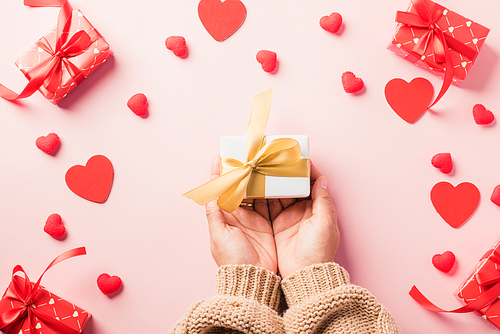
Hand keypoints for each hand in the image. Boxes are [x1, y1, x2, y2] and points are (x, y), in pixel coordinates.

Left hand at [205, 155, 277, 273]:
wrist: (254, 278)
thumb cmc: (232, 258)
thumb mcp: (220, 236)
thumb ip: (214, 213)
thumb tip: (208, 192)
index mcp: (224, 215)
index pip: (219, 189)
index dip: (219, 173)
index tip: (220, 156)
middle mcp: (238, 214)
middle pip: (238, 187)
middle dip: (241, 171)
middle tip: (246, 155)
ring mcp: (253, 217)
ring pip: (254, 191)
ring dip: (256, 178)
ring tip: (260, 162)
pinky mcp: (268, 222)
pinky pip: (269, 201)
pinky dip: (270, 190)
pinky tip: (273, 178)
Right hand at [271, 162, 338, 278]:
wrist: (304, 275)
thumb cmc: (319, 250)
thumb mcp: (323, 224)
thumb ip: (322, 201)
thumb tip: (322, 179)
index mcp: (318, 207)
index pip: (312, 183)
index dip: (306, 169)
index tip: (296, 156)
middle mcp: (303, 210)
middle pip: (293, 186)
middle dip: (284, 173)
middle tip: (273, 160)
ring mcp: (289, 217)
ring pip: (279, 193)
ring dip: (272, 183)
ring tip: (262, 169)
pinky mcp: (277, 224)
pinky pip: (268, 206)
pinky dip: (262, 196)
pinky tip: (255, 186)